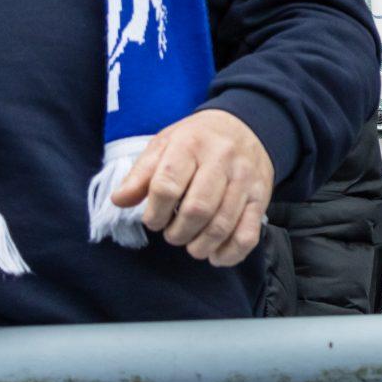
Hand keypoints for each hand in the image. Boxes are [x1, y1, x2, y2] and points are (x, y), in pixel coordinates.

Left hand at [111, 109, 274, 265]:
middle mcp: (222, 160)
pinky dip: (231, 253)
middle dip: (178, 233)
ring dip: (200, 246)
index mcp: (190, 145)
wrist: (245, 125)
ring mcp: (245, 179)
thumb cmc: (197, 140)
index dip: (154, 213)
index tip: (153, 220)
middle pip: (197, 209)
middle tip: (172, 234)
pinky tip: (216, 255)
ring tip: (191, 244)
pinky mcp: (261, 197)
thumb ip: (141, 174)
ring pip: (222, 225)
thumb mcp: (163, 145)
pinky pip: (249, 233)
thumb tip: (119, 200)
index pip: (167, 186)